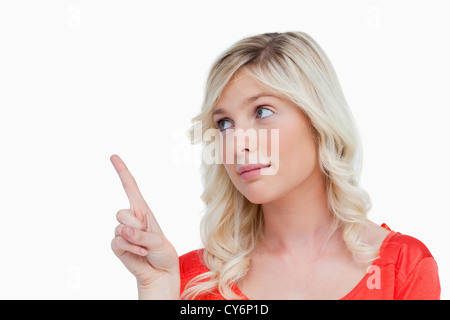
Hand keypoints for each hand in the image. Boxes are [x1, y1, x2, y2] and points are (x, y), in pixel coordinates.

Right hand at [110, 154, 179, 298]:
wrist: (160, 272)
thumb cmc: (162, 252)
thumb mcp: (158, 241)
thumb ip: (141, 235)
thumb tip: (122, 231)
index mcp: (143, 210)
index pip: (130, 187)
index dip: (122, 171)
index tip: (113, 156)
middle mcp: (131, 218)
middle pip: (121, 213)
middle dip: (135, 226)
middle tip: (146, 237)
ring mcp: (122, 232)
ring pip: (120, 228)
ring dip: (135, 240)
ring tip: (145, 247)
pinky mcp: (117, 245)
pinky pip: (118, 242)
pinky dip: (132, 249)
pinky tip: (141, 254)